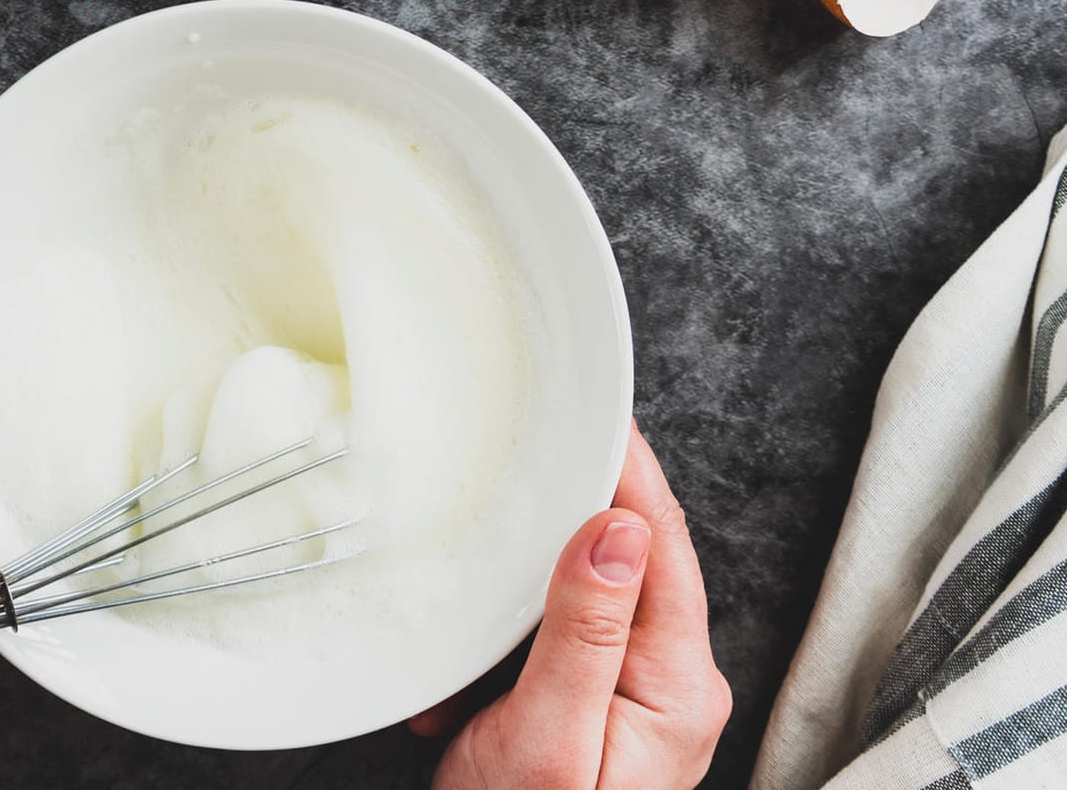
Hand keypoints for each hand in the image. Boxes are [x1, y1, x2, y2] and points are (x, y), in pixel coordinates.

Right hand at [411, 422, 730, 788]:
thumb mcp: (550, 736)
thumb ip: (586, 631)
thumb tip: (616, 526)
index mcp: (677, 683)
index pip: (660, 543)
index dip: (629, 469)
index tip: (597, 409)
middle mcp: (667, 680)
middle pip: (629, 554)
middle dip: (575, 502)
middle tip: (536, 441)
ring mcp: (631, 691)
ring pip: (586, 586)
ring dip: (531, 567)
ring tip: (492, 537)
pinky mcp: (590, 701)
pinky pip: (556, 630)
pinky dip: (507, 625)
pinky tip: (470, 649)